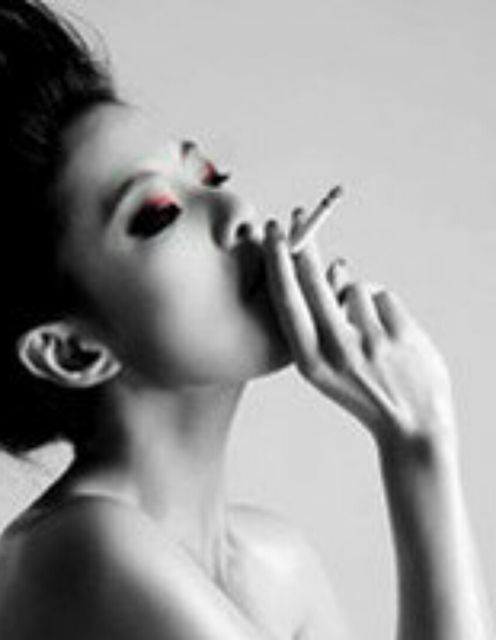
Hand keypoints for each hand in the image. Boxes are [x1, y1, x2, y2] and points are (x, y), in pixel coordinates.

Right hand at [261, 209, 456, 456]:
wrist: (411, 425)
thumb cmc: (361, 390)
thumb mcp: (325, 367)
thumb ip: (320, 321)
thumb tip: (333, 265)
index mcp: (309, 360)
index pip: (287, 300)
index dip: (278, 262)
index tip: (274, 233)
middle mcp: (336, 350)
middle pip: (313, 279)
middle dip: (302, 242)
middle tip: (298, 215)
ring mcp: (371, 341)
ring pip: (354, 286)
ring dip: (357, 297)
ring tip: (367, 330)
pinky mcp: (402, 334)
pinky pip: (383, 297)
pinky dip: (383, 308)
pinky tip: (389, 336)